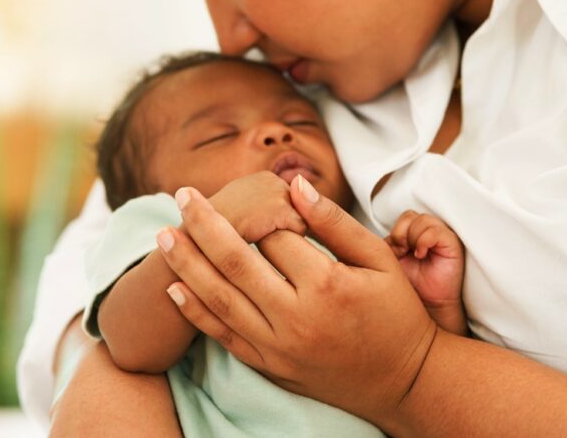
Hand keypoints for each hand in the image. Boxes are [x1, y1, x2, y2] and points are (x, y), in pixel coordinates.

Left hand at [158, 175, 436, 432]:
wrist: (403, 381)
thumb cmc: (395, 314)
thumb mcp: (380, 260)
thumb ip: (335, 222)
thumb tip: (295, 185)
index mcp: (327, 285)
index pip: (276, 237)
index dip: (262, 211)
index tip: (250, 192)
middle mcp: (296, 317)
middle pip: (236, 262)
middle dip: (204, 225)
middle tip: (182, 195)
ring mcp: (278, 346)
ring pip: (220, 299)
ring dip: (187, 264)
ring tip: (164, 234)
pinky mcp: (270, 366)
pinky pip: (223, 337)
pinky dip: (195, 313)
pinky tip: (174, 287)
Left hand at [385, 210, 464, 309]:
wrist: (426, 306)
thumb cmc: (410, 286)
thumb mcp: (390, 261)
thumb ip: (385, 244)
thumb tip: (376, 235)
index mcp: (413, 235)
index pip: (402, 218)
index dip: (395, 232)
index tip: (395, 251)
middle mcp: (427, 233)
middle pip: (410, 216)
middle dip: (401, 233)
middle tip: (402, 252)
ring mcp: (441, 237)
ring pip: (423, 220)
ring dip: (413, 237)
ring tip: (414, 254)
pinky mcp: (452, 244)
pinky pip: (436, 231)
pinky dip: (424, 241)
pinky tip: (421, 255)